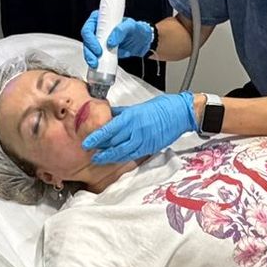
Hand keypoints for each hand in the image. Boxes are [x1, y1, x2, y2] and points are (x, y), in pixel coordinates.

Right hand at [81, 11, 156, 68]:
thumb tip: (110, 41)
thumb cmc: (136, 30)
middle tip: (95, 60)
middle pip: (86, 40)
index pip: (89, 27)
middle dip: (89, 51)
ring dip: (90, 58)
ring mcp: (99, 41)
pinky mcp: (102, 51)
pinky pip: (95, 56)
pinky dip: (95, 62)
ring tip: (95, 65)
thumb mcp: (131, 26)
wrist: (142, 42)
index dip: (90, 38)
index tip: (98, 49)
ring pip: (89, 49)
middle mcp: (98, 30)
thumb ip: (121, 30)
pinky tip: (98, 67)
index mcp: (101, 20)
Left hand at [82, 92, 197, 162]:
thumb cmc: (161, 107)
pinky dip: (122, 157)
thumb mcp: (138, 107)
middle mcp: (136, 130)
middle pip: (114, 143)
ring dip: (109, 156)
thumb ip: (121, 113)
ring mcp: (143, 140)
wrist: (180, 113)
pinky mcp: (149, 147)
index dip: (96, 138)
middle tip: (89, 153)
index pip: (109, 129)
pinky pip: (132, 154)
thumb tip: (108, 115)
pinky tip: (115, 159)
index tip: (87, 142)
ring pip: (122, 152)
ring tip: (99, 159)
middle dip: (100, 149)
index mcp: (131, 117)